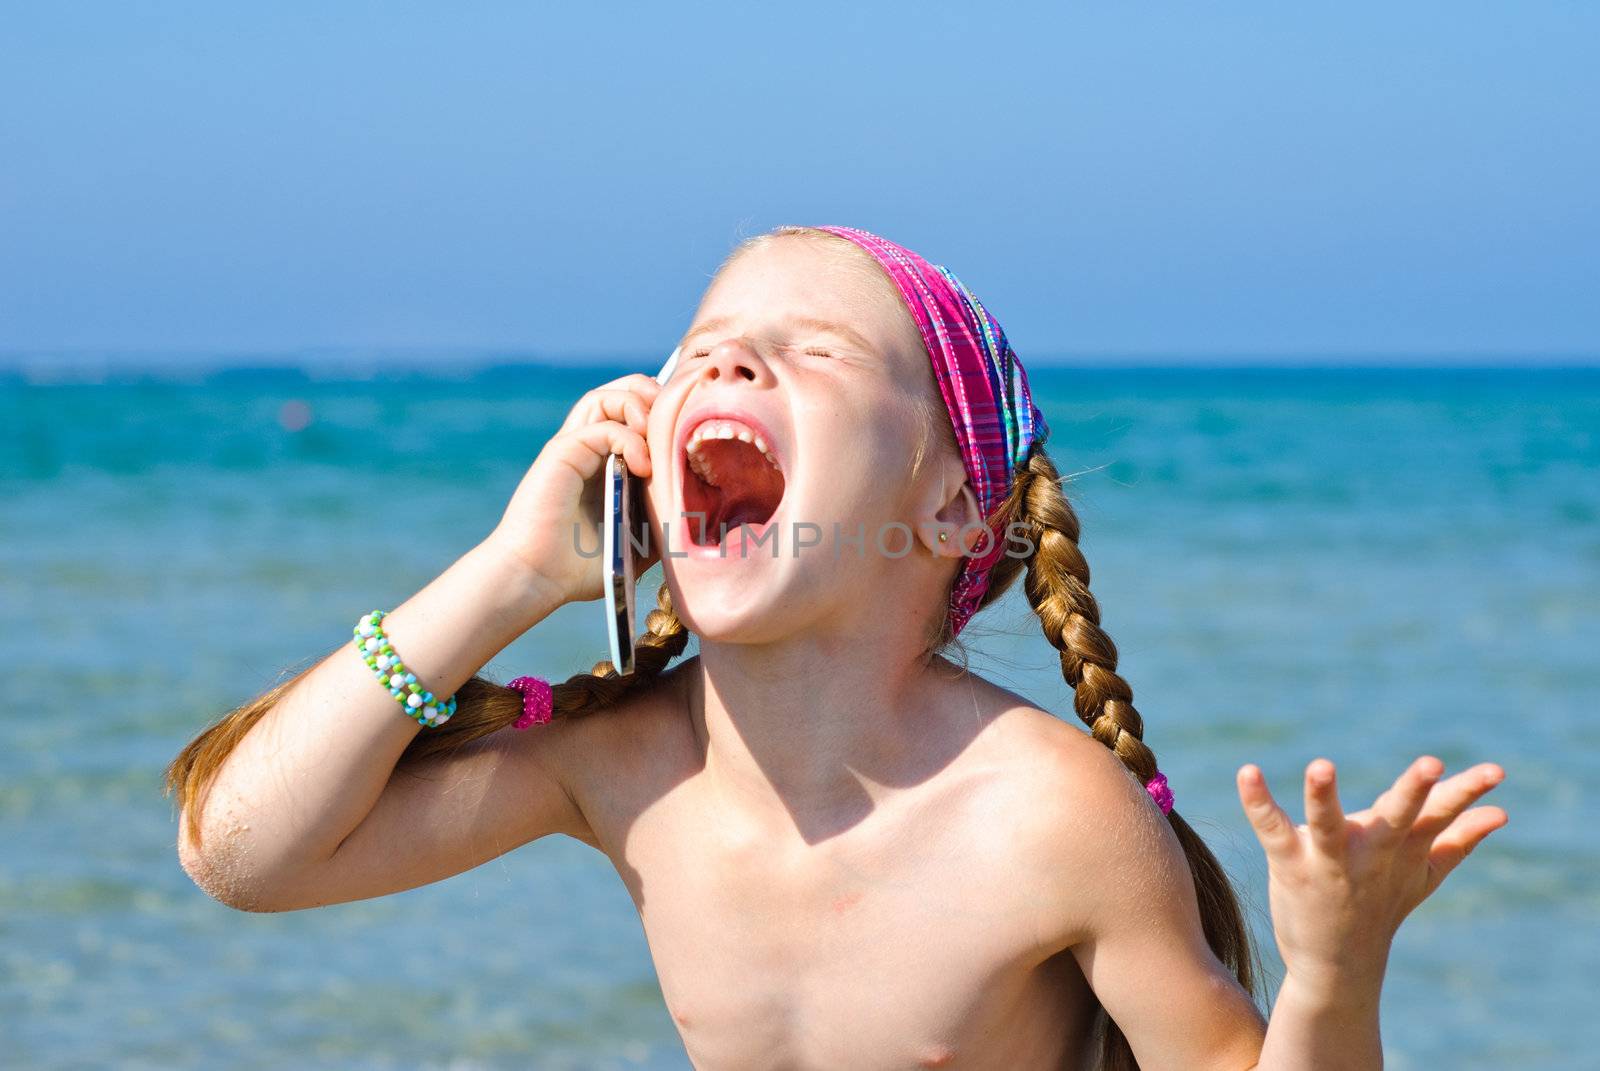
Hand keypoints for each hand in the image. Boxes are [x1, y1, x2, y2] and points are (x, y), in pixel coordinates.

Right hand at [484, 373, 663, 606]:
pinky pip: (601, 426)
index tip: (684, 433)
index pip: (631, 413)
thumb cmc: (582, 567)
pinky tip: (643, 467)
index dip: (659, 412)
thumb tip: (700, 512)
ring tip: (656, 434)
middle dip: (650, 393)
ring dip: (637, 404)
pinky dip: (629, 438)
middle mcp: (586, 448)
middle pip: (617, 392)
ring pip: (602, 397)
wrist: (538, 579)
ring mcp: (572, 449)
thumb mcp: (639, 542)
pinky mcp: (561, 454)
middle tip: (673, 419)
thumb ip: (663, 519)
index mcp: (603, 462)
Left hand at [1236, 754, 1507, 999]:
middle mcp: (1372, 853)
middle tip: (1432, 765)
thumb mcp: (1423, 874)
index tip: (1496, 771)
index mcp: (1403, 848)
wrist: (1338, 967)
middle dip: (1415, 792)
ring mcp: (1330, 862)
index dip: (1466, 791)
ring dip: (1325, 796)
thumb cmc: (1382, 907)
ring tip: (1321, 765)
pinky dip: (1258, 802)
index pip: (1440, 814)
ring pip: (1329, 825)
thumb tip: (1500, 813)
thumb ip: (1459, 841)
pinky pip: (1272, 830)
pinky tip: (1248, 772)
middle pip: (1397, 817)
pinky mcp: (1291, 866)